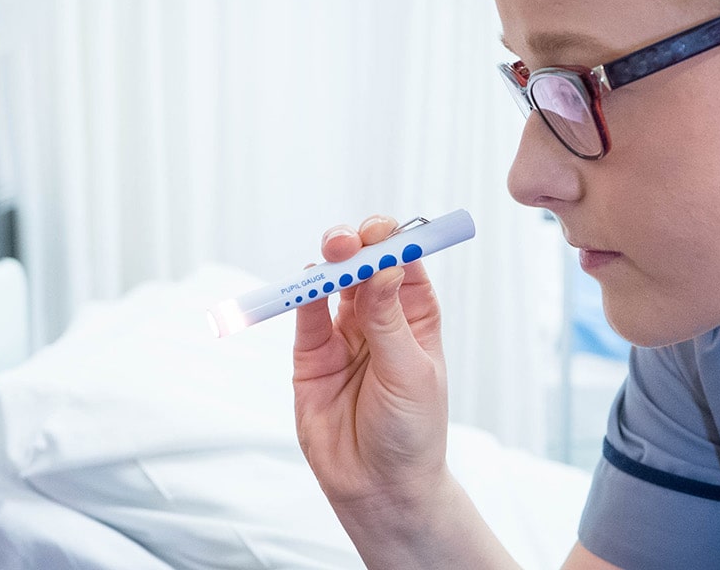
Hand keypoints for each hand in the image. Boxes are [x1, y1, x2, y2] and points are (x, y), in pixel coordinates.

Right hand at [292, 215, 450, 512]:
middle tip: (349, 241)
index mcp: (416, 317)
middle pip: (365, 265)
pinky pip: (305, 316)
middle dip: (357, 245)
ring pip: (332, 284)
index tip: (383, 232)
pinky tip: (307, 282)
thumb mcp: (409, 372)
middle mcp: (379, 319)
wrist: (379, 488)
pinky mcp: (311, 356)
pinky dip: (303, 295)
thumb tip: (382, 265)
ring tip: (332, 250)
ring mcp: (343, 335)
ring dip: (330, 263)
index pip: (404, 264)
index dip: (394, 241)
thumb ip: (388, 319)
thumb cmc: (411, 432)